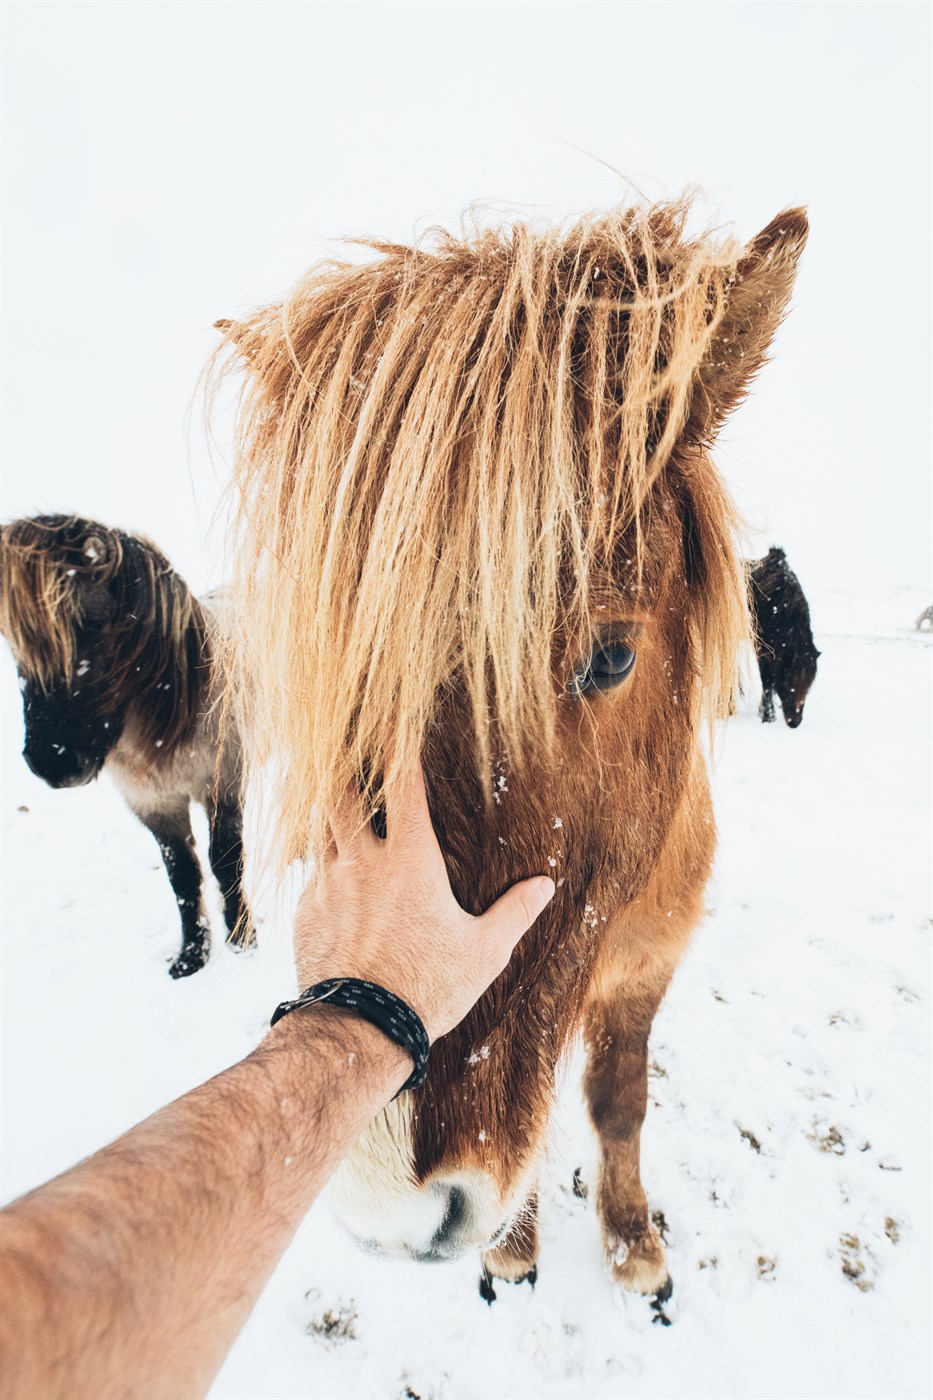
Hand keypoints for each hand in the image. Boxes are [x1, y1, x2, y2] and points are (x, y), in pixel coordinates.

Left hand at [291, 767, 554, 1040]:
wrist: (357, 1031)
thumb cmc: (427, 988)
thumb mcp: (484, 953)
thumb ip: (514, 912)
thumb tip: (545, 886)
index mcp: (409, 859)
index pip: (402, 783)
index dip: (398, 743)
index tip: (394, 714)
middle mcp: (362, 861)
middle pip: (342, 794)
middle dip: (344, 769)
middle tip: (349, 754)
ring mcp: (326, 885)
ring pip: (320, 831)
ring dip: (331, 818)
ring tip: (341, 813)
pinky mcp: (304, 914)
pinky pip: (312, 877)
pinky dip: (324, 870)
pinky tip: (335, 885)